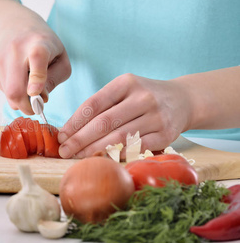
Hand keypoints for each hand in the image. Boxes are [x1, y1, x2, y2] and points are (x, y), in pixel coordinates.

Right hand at [0, 6, 70, 114]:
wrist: (16, 27)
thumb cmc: (46, 47)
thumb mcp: (61, 59)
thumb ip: (55, 78)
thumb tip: (40, 98)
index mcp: (39, 43)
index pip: (37, 58)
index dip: (37, 78)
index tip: (35, 93)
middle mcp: (17, 49)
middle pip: (16, 87)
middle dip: (27, 106)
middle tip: (37, 109)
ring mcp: (1, 59)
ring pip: (9, 94)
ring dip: (22, 100)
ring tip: (31, 86)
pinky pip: (4, 92)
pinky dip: (15, 93)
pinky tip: (20, 79)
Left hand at [58, 73, 193, 157]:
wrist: (182, 100)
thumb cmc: (143, 97)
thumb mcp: (124, 90)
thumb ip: (102, 106)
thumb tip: (71, 130)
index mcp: (126, 83)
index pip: (94, 104)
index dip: (74, 122)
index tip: (61, 136)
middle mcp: (142, 97)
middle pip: (104, 122)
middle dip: (80, 139)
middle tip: (64, 151)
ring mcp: (156, 116)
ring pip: (119, 137)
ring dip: (95, 150)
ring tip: (78, 157)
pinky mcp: (166, 134)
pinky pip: (137, 148)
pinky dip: (118, 155)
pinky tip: (103, 160)